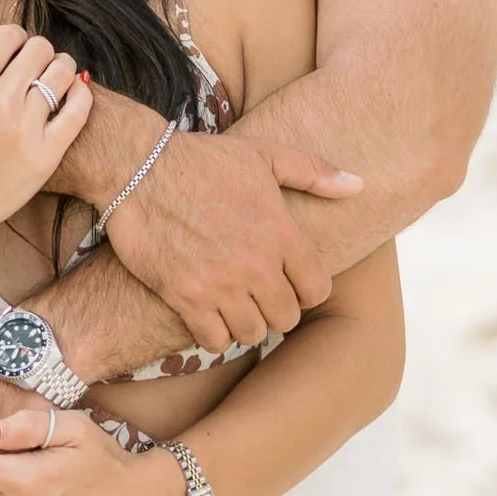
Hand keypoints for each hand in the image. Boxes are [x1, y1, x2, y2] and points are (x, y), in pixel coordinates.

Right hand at [0, 25, 92, 256]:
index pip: (10, 35)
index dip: (13, 38)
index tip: (12, 50)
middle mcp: (0, 99)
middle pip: (39, 50)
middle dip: (36, 51)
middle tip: (32, 65)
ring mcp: (26, 127)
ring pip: (62, 73)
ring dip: (60, 67)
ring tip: (54, 76)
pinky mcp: (46, 153)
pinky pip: (78, 110)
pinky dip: (81, 93)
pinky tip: (73, 93)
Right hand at [104, 129, 361, 350]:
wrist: (137, 167)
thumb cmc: (203, 160)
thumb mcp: (264, 155)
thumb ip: (314, 172)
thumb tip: (358, 185)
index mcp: (281, 232)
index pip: (318, 291)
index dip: (306, 290)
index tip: (288, 281)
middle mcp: (256, 263)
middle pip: (287, 318)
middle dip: (276, 309)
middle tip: (258, 294)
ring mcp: (220, 283)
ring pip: (252, 333)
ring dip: (245, 323)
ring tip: (233, 304)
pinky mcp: (185, 297)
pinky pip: (214, 340)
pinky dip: (213, 333)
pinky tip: (207, 312)